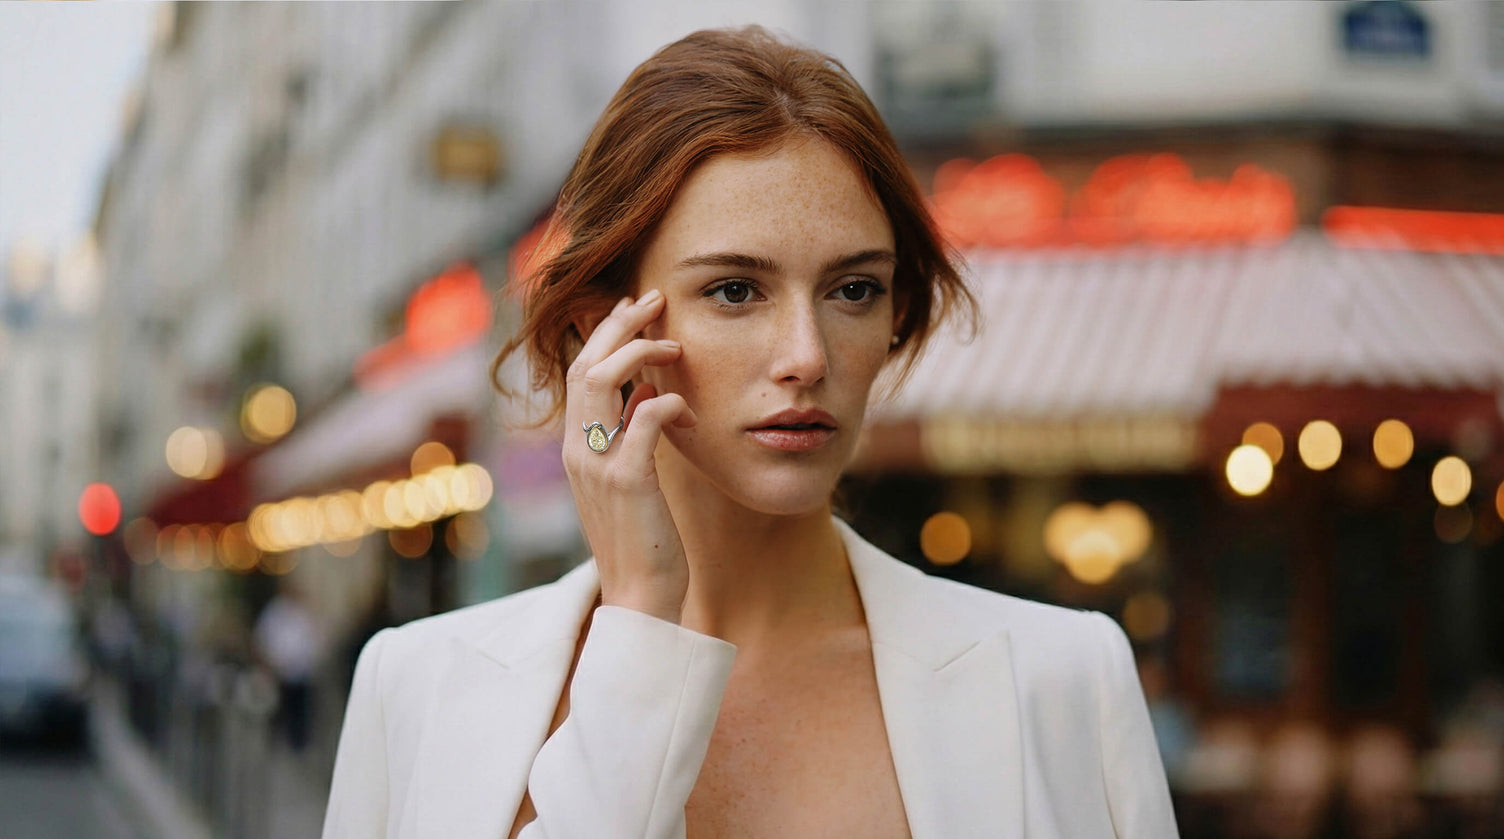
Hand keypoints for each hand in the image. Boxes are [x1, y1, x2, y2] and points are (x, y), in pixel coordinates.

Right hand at [562, 288, 696, 623]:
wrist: (640, 597)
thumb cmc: (642, 540)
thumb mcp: (630, 480)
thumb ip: (631, 436)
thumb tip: (647, 394)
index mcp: (576, 450)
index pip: (577, 373)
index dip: (603, 335)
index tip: (635, 311)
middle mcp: (578, 452)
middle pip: (583, 364)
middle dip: (618, 325)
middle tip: (653, 300)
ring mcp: (598, 465)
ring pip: (600, 380)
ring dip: (639, 352)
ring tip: (672, 345)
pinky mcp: (628, 481)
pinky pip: (644, 418)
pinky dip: (667, 402)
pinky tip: (687, 409)